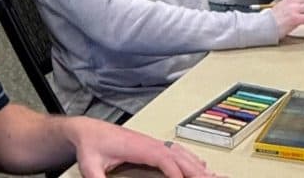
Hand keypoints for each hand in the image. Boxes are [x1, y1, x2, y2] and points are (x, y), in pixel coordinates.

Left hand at [69, 117, 218, 177]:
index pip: (163, 158)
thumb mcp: (89, 166)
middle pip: (179, 156)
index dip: (176, 171)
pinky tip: (202, 166)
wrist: (89, 129)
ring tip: (214, 176)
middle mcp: (149, 143)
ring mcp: (152, 143)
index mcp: (137, 146)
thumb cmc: (91, 145)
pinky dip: (193, 159)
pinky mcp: (153, 145)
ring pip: (182, 153)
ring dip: (198, 166)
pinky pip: (178, 151)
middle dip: (196, 170)